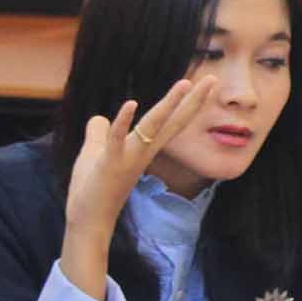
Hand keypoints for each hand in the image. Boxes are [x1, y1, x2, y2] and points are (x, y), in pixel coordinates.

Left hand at [61, 77, 216, 297]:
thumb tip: (98, 117)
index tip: (207, 83)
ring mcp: (129, 157)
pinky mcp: (110, 163)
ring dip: (169, 104)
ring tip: (185, 83)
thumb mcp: (94, 152)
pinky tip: (132, 104)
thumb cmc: (93, 188)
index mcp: (143, 148)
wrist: (88, 221)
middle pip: (173, 122)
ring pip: (152, 127)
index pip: (171, 122)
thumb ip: (98, 133)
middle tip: (213, 79)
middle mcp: (143, 152)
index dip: (189, 103)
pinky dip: (124, 122)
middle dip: (193, 101)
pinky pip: (118, 140)